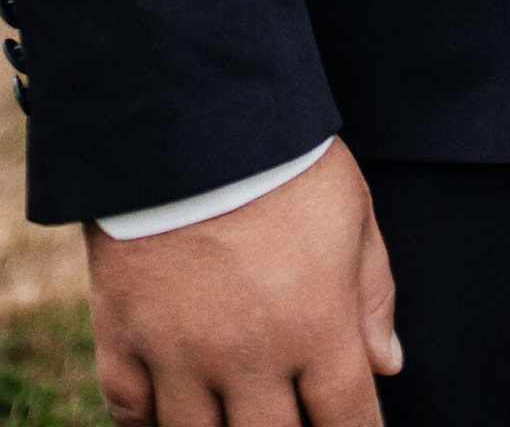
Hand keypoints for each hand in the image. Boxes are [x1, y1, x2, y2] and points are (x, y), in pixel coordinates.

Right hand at [85, 137, 399, 425]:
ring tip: (236, 411)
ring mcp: (179, 355)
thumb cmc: (283, 157)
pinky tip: (172, 414)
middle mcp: (248, 355)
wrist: (188, 113)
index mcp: (316, 323)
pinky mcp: (122, 340)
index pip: (347, 423)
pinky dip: (150, 425)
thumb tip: (386, 365)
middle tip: (289, 414)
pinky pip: (130, 417)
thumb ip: (371, 294)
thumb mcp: (351, 212)